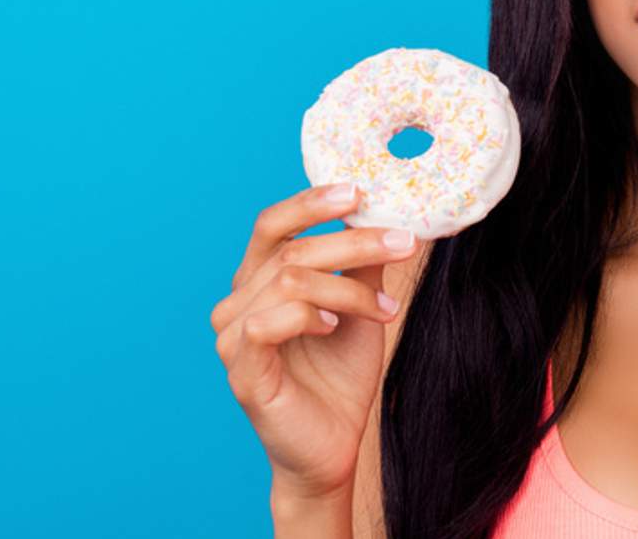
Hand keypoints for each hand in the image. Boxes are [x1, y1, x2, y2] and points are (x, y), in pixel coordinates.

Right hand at [210, 182, 422, 498]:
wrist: (334, 445)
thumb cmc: (340, 375)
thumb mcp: (359, 306)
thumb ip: (362, 264)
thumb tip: (391, 216)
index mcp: (259, 281)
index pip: (272, 225)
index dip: (310, 203)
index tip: (358, 192)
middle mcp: (237, 303)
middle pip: (290, 250)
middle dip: (354, 242)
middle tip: (404, 243)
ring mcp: (233, 338)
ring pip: (288, 282)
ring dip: (347, 290)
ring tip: (386, 312)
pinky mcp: (241, 372)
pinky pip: (266, 324)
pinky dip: (306, 316)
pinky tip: (333, 327)